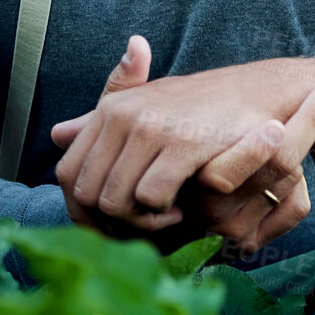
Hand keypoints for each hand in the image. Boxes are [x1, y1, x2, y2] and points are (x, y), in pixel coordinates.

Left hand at [50, 36, 314, 254]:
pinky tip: (182, 208)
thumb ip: (102, 123)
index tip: (109, 222)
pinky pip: (151, 197)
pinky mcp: (180, 143)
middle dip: (110, 221)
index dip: (82, 208)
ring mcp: (150, 127)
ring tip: (166, 215)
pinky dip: (163, 214)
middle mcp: (123, 114)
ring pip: (115, 199)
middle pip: (87, 192)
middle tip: (142, 222)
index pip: (69, 172)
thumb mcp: (147, 106)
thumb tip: (57, 134)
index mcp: (110, 108)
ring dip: (138, 221)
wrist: (257, 91)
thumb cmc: (200, 106)